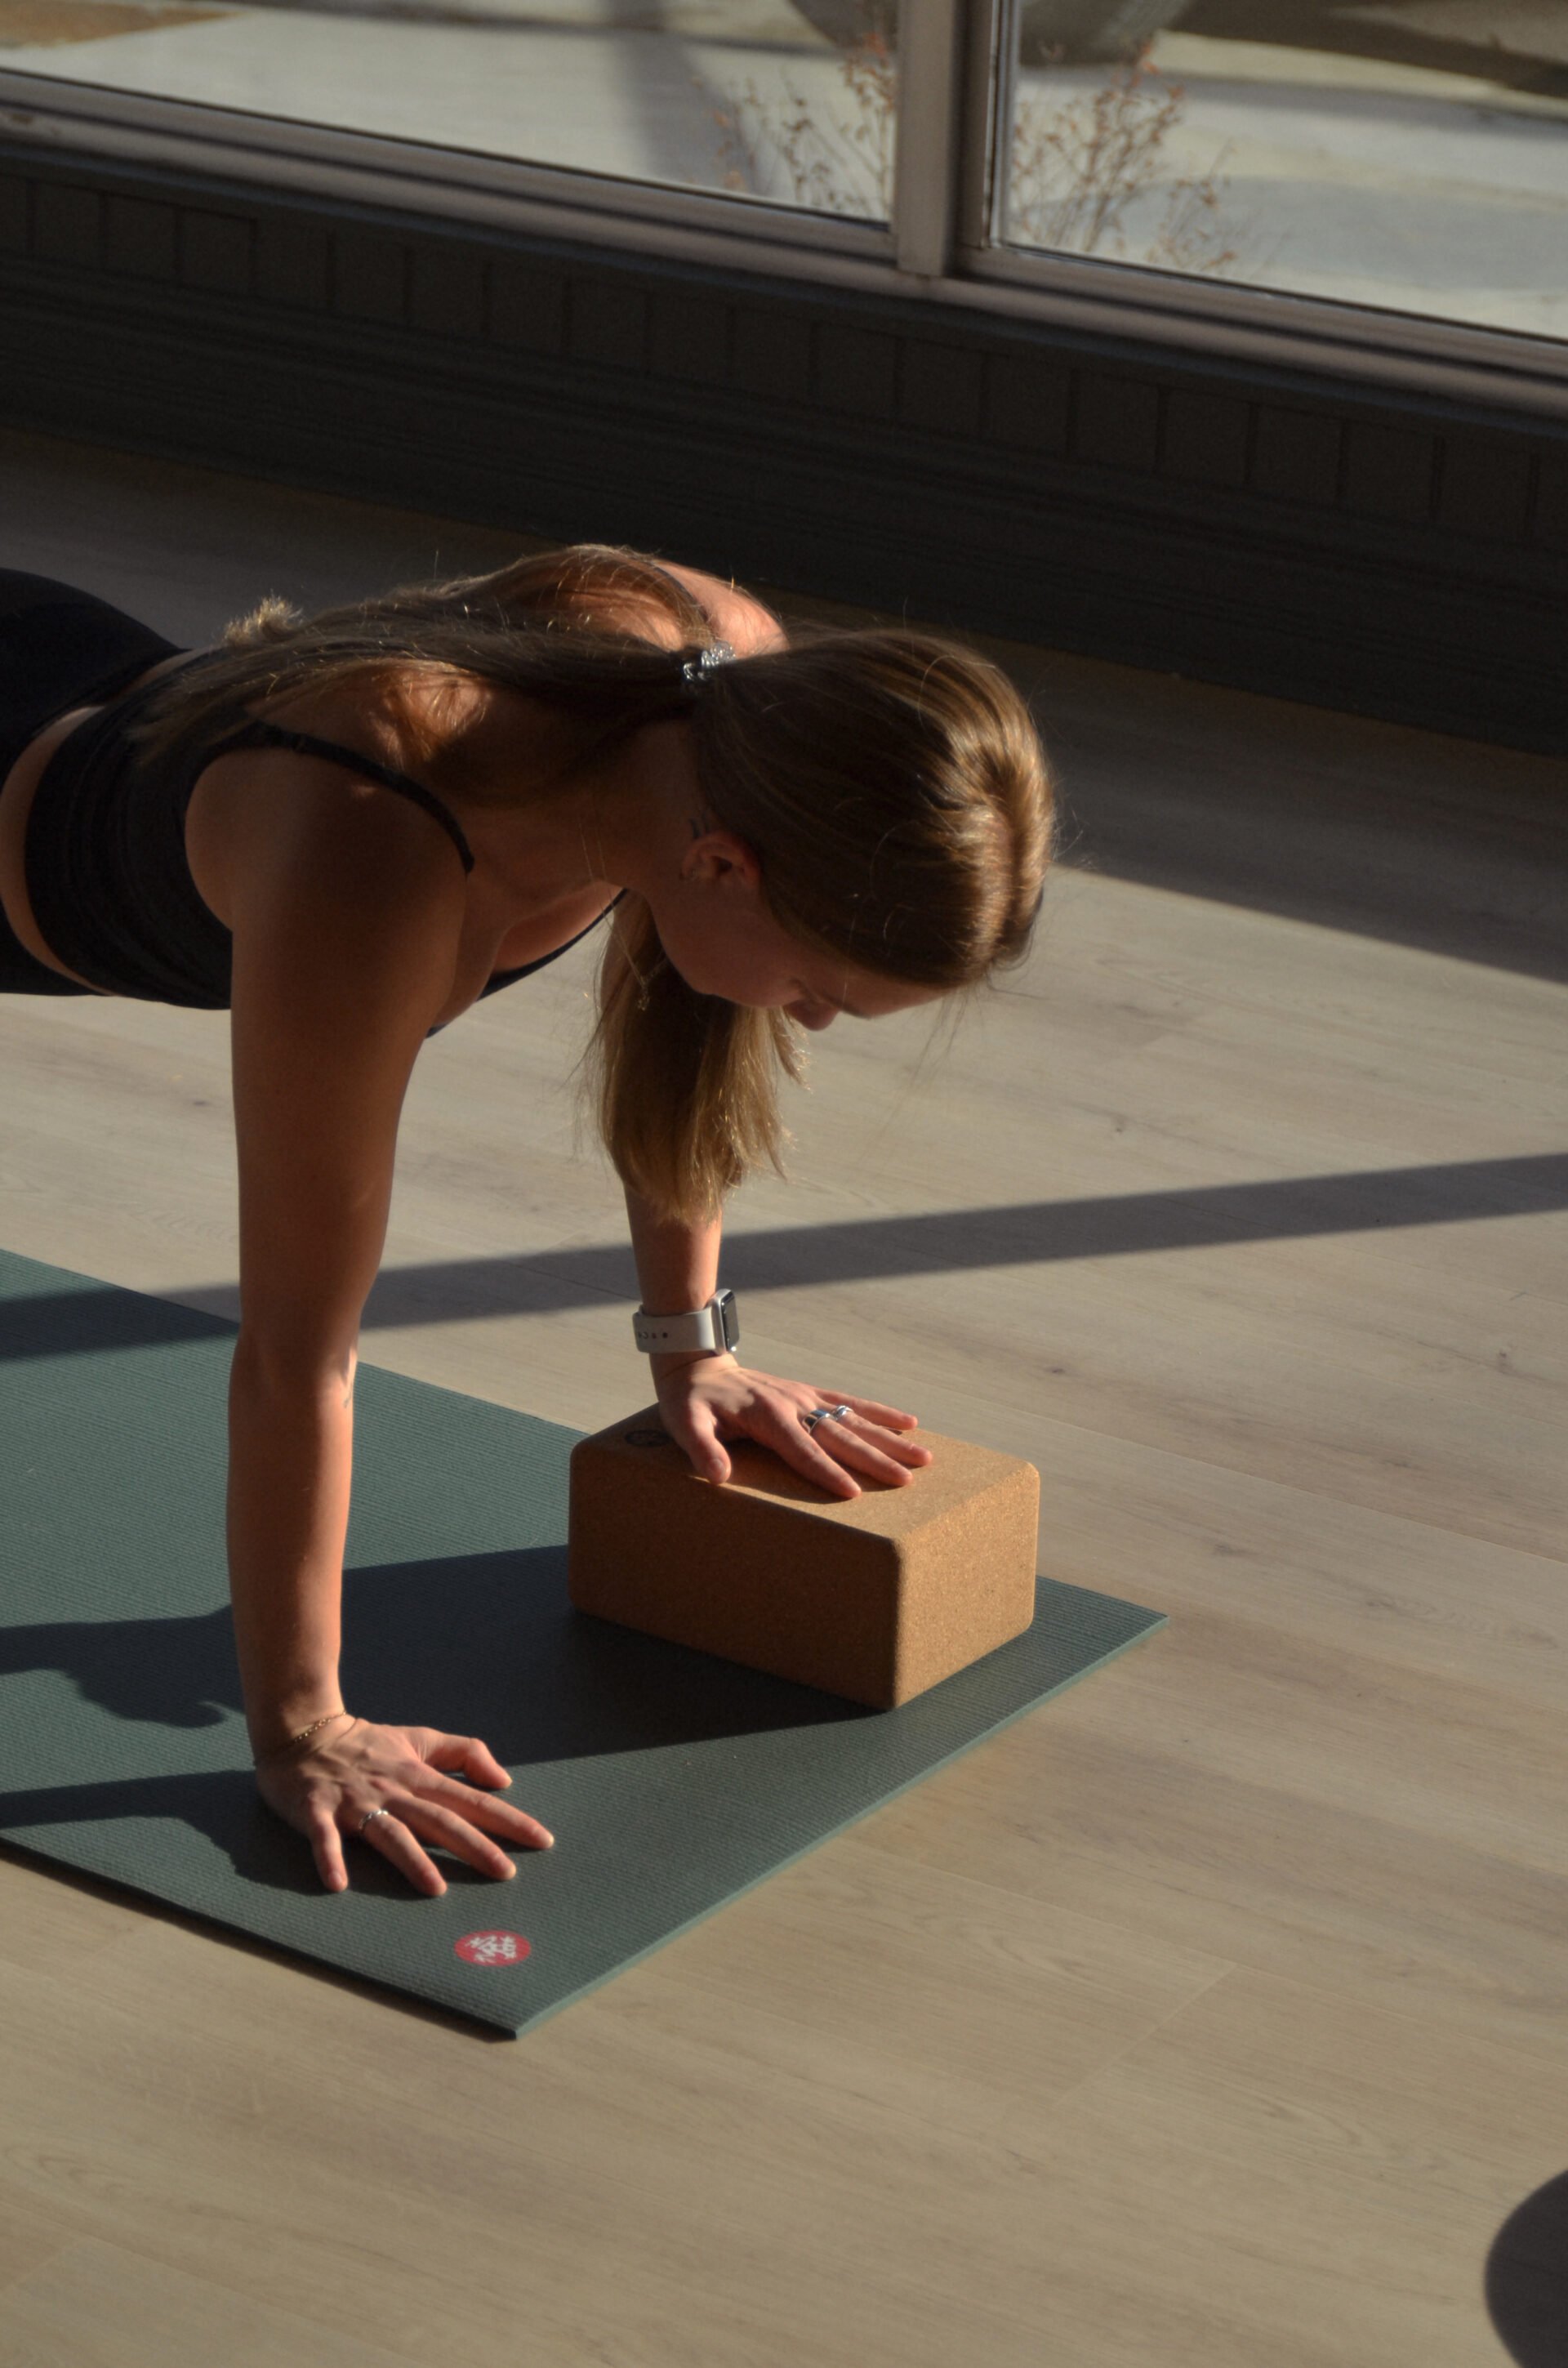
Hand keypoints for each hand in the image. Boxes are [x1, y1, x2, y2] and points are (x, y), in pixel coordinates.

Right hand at [254, 1718, 552, 1895]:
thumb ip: (464, 1753)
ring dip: (411, 1859)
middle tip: (506, 1873)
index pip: (471, 1799)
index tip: (541, 1841)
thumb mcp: (419, 1739)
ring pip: (389, 1832)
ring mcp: (354, 1801)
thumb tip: (503, 1779)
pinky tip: (338, 1884)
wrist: (302, 1730)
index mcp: (418, 1776)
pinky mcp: (316, 1810)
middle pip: (439, 1820)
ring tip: (436, 1887)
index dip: (507, 1820)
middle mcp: (392, 1789)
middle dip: (474, 1846)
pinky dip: (330, 1859)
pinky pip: (324, 1838)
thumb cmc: (366, 1743)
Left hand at [651, 1353, 933, 1500]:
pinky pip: (851, 1403)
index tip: (853, 1491)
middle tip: (906, 1480)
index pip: (802, 1449)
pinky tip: (909, 1424)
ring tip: (923, 1456)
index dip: (826, 1471)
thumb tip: (718, 1476)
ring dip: (890, 1439)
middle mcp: (793, 1403)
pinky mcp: (811, 1392)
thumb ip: (702, 1450)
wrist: (698, 1366)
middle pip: (840, 1435)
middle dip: (874, 1459)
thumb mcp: (685, 1424)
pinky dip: (881, 1413)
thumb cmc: (690, 1403)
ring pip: (855, 1420)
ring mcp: (806, 1396)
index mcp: (766, 1415)